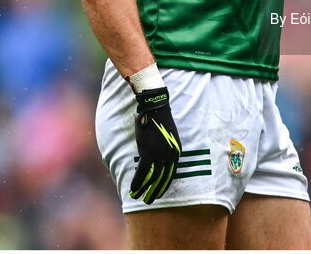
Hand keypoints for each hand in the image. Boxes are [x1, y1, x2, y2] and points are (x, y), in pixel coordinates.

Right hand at [129, 87, 181, 203]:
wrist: (155, 108)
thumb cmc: (160, 120)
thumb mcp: (168, 136)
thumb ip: (165, 148)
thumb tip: (159, 158)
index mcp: (177, 151)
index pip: (171, 173)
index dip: (164, 184)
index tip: (159, 192)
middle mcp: (171, 156)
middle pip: (164, 178)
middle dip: (156, 191)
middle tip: (150, 201)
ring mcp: (160, 155)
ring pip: (153, 178)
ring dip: (146, 190)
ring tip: (140, 198)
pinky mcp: (149, 153)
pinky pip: (142, 172)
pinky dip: (137, 182)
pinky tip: (133, 189)